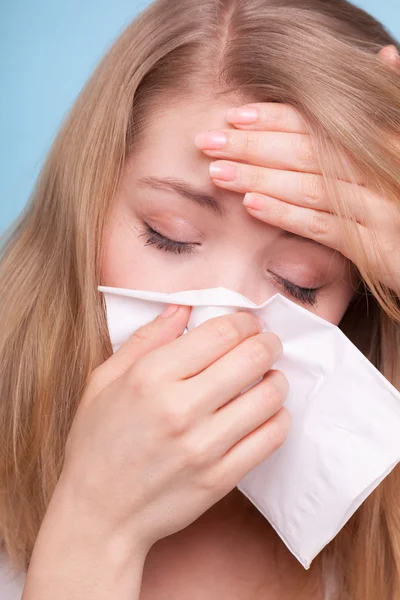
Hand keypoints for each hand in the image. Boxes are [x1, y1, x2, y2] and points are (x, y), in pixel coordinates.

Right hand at [60, 303, 289, 553]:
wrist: (98, 515)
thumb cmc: (97, 444)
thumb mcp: (104, 381)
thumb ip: (146, 339)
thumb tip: (183, 306)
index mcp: (150, 377)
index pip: (220, 333)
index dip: (244, 322)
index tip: (248, 324)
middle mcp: (180, 408)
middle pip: (251, 358)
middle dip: (267, 343)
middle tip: (267, 343)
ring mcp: (204, 446)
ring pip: (268, 396)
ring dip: (277, 378)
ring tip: (269, 377)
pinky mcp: (220, 478)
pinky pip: (271, 438)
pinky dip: (279, 417)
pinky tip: (267, 412)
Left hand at [194, 46, 399, 292]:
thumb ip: (393, 104)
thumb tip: (384, 55)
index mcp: (387, 138)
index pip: (321, 122)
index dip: (275, 117)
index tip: (234, 117)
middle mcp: (383, 169)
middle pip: (307, 151)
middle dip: (252, 145)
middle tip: (207, 142)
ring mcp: (381, 209)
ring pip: (309, 187)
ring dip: (259, 178)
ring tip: (218, 172)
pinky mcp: (377, 247)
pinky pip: (324, 228)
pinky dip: (286, 215)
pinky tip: (252, 205)